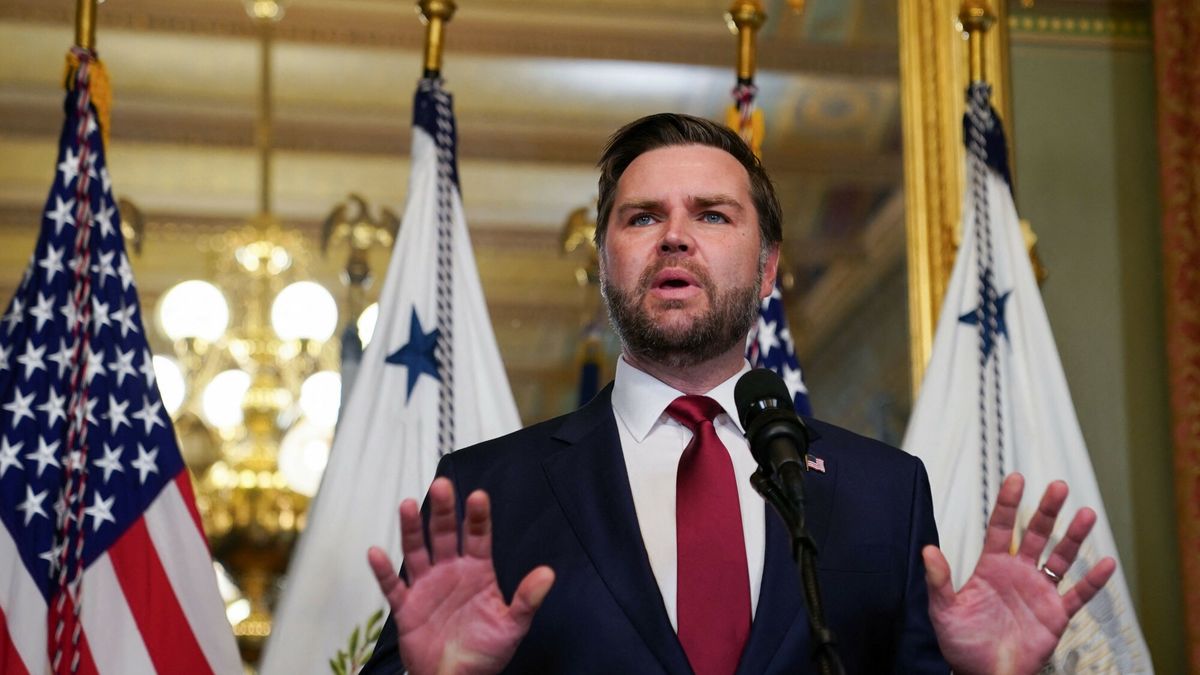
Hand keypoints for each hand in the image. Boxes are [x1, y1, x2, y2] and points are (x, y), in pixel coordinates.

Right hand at [367, 477, 555, 674]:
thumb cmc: (484, 653)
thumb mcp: (511, 626)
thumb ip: (526, 599)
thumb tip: (548, 574)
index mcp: (477, 572)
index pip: (477, 536)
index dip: (477, 517)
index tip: (478, 497)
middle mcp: (450, 572)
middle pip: (444, 534)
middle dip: (442, 511)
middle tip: (441, 486)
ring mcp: (426, 586)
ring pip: (416, 551)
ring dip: (411, 529)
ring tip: (406, 505)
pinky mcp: (406, 607)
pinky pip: (393, 586)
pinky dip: (384, 570)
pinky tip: (377, 553)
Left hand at [922, 473, 1114, 674]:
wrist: (983, 673)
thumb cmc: (961, 643)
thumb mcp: (943, 610)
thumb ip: (938, 580)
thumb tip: (927, 551)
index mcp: (991, 567)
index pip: (1002, 528)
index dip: (1009, 503)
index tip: (1016, 479)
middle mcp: (1018, 573)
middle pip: (1036, 535)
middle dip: (1047, 511)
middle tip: (1058, 487)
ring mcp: (1039, 591)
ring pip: (1061, 558)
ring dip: (1074, 537)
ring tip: (1086, 514)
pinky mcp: (1056, 614)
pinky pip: (1078, 594)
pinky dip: (1093, 580)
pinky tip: (1105, 563)